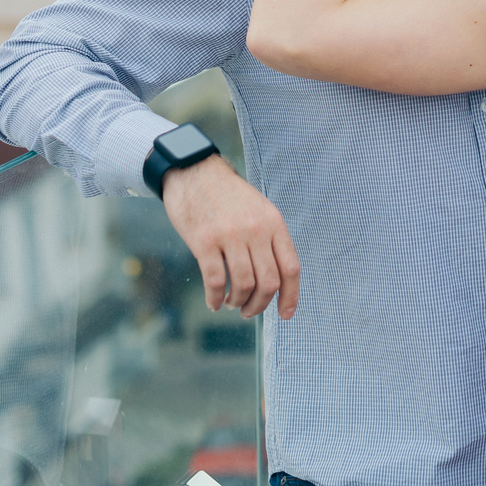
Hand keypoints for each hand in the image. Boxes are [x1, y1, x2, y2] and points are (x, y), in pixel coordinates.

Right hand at [162, 154, 300, 319]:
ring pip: (244, 285)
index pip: (291, 267)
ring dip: (238, 302)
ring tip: (232, 303)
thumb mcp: (259, 209)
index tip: (286, 314)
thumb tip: (275, 280)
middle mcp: (256, 229)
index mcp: (273, 222)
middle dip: (260, 305)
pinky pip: (215, 280)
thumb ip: (269, 238)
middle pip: (268, 282)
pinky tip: (214, 302)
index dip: (291, 296)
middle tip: (249, 311)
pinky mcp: (204, 241)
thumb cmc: (227, 195)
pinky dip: (216, 298)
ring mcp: (230, 235)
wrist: (194, 170)